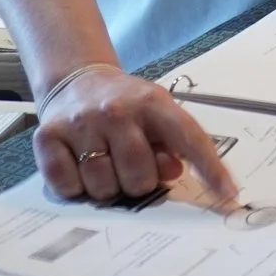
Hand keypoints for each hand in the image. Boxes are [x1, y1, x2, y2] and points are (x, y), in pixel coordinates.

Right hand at [34, 63, 238, 206]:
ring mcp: (80, 123)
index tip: (228, 195)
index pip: (189, 138)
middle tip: (130, 164)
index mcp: (152, 102)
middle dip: (139, 182)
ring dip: (106, 186)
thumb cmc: (125, 106)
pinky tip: (79, 164)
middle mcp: (116, 110)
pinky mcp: (48, 137)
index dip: (211, 169)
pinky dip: (75, 186)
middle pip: (139, 178)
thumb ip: (173, 143)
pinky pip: (67, 187)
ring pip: (103, 188)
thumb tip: (174, 172)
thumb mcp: (156, 113)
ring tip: (104, 161)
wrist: (76, 80)